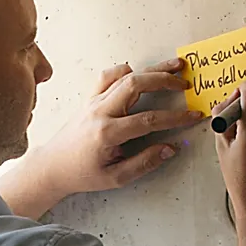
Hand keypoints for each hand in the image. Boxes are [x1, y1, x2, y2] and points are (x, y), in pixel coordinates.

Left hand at [0, 59, 204, 217]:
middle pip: (135, 85)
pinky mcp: (90, 99)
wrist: (53, 166)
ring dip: (151, 70)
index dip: (175, 118)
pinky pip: (107, 77)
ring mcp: (93, 102)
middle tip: (185, 84)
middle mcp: (100, 112)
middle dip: (164, 81)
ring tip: (173, 68)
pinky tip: (139, 72)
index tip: (193, 116)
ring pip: (124, 76)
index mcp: (107, 133)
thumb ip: (145, 162)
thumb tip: (170, 148)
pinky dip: (124, 71)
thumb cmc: (82, 173)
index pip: (149, 120)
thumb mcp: (116, 177)